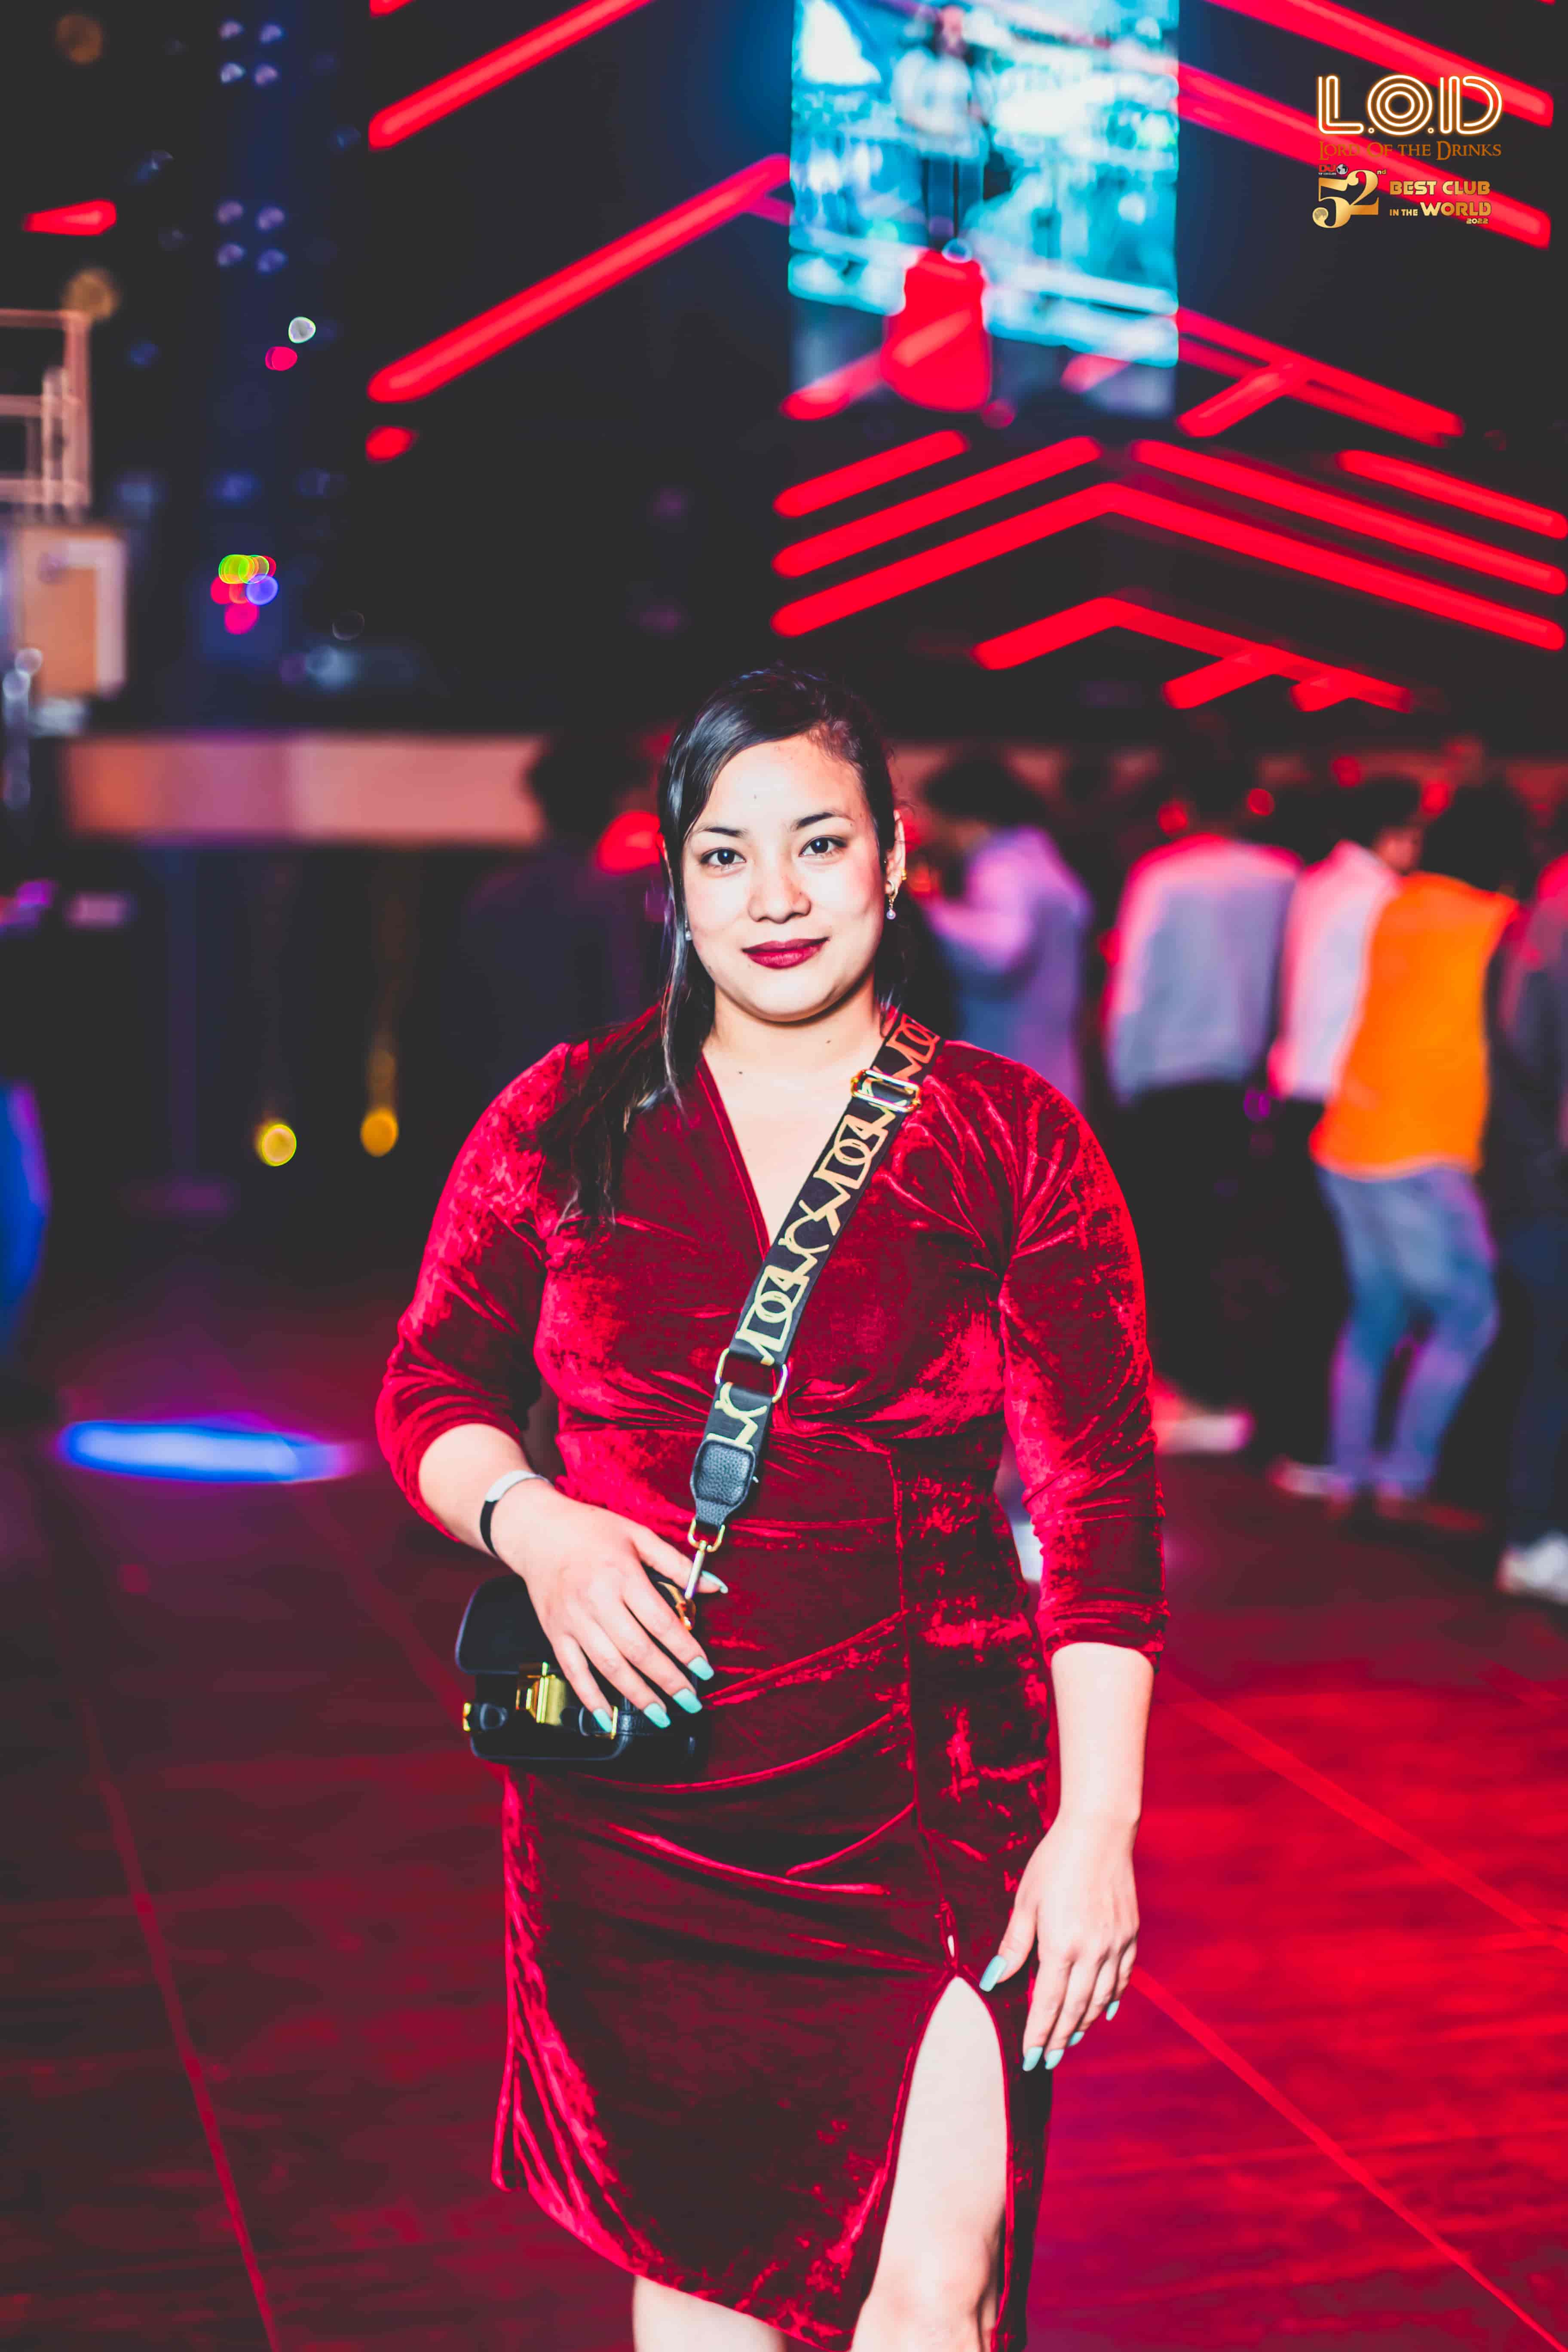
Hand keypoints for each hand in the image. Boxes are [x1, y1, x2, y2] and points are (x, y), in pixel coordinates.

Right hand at [492, 1481, 721, 1729]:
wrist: (538, 1531)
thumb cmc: (592, 1530)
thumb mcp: (638, 1536)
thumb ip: (677, 1564)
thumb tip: (714, 1587)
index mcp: (621, 1575)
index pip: (661, 1621)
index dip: (686, 1650)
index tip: (705, 1670)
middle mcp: (597, 1601)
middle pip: (638, 1650)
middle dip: (668, 1680)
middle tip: (691, 1700)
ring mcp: (573, 1621)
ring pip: (609, 1666)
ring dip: (637, 1695)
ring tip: (661, 1714)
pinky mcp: (555, 1633)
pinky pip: (573, 1671)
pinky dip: (589, 1698)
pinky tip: (607, 1719)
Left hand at [978, 1809, 1138, 2071]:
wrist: (1099, 1832)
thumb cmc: (1054, 1862)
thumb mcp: (1026, 1900)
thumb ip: (1013, 1944)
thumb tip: (993, 1979)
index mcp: (1061, 1944)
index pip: (1047, 2002)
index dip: (1037, 2033)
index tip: (1029, 2057)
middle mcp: (1092, 1951)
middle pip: (1075, 2008)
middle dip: (1060, 2038)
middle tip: (1047, 2061)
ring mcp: (1115, 1944)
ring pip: (1101, 1998)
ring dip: (1084, 2023)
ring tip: (1070, 2041)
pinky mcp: (1130, 1935)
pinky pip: (1122, 1978)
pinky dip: (1112, 1999)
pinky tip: (1104, 2011)